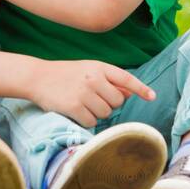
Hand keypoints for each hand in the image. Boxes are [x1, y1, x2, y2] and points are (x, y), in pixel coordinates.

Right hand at [30, 61, 154, 128]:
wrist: (37, 77)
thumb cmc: (66, 75)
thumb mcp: (88, 70)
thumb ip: (108, 80)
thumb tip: (129, 93)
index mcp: (99, 67)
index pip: (126, 78)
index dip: (140, 88)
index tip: (152, 97)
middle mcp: (93, 78)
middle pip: (117, 101)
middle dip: (109, 104)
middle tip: (93, 99)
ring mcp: (84, 93)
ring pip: (106, 113)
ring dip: (97, 113)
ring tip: (83, 103)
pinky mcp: (74, 107)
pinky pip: (92, 121)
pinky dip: (86, 120)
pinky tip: (76, 111)